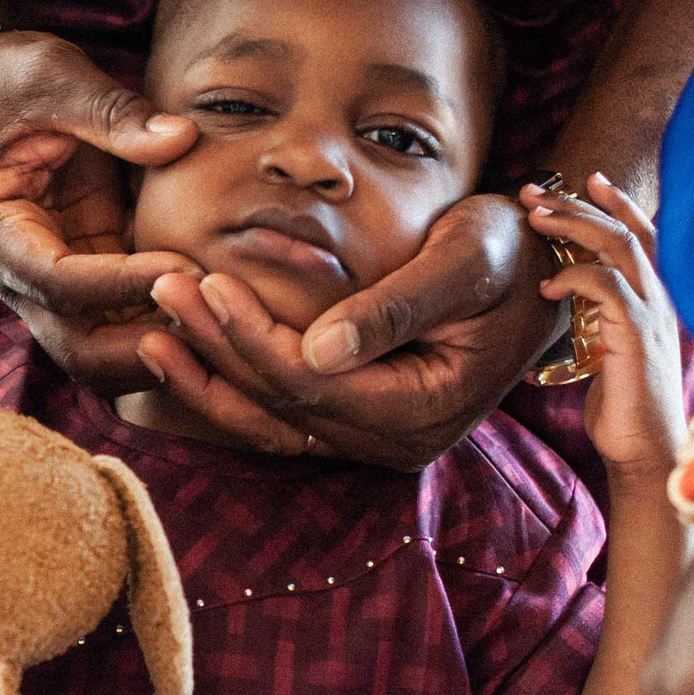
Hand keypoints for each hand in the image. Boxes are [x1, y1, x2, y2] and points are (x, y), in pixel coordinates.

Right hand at [0, 29, 200, 392]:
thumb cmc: (9, 77)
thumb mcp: (54, 76)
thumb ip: (113, 112)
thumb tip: (181, 139)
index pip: (58, 282)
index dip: (123, 283)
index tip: (186, 268)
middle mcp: (18, 274)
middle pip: (75, 346)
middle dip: (142, 350)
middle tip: (212, 325)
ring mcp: (52, 283)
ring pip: (102, 352)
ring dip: (161, 351)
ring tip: (224, 326)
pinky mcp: (88, 275)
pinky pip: (126, 323)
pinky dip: (167, 327)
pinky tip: (218, 314)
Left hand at [135, 194, 561, 471]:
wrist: (541, 271)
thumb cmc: (509, 251)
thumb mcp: (465, 260)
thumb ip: (395, 306)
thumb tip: (318, 350)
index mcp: (424, 411)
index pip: (315, 383)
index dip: (254, 336)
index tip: (206, 283)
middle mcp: (393, 443)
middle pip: (282, 403)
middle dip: (218, 347)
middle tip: (161, 287)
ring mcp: (371, 440)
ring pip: (269, 420)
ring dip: (208, 374)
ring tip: (151, 325)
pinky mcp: (353, 421)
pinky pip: (277, 414)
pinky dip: (227, 384)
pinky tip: (178, 350)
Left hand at [525, 174, 682, 477]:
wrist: (648, 453)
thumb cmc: (624, 407)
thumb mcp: (609, 351)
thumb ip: (598, 319)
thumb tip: (562, 298)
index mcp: (655, 300)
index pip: (642, 234)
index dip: (616, 203)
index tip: (584, 179)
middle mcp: (661, 299)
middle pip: (625, 230)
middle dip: (579, 203)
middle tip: (535, 190)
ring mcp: (652, 315)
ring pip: (618, 247)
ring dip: (573, 225)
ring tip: (534, 217)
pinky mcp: (637, 336)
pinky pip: (607, 287)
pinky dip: (575, 276)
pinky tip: (547, 284)